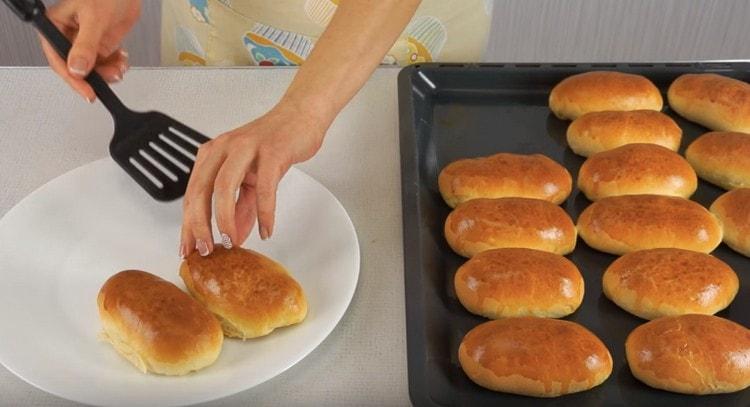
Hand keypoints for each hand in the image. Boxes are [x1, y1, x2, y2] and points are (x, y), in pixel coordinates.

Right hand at [41, 0, 140, 101]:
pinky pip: (105, 64)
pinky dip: (115, 66)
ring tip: (119, 67)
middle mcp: (68, 35)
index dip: (72, 78)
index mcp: (56, 25)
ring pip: (92, 69)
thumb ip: (86, 46)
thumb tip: (77, 68)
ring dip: (108, 72)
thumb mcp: (95, 19)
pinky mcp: (100, 45)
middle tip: (108, 79)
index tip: (87, 91)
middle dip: (94, 77)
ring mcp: (85, 42)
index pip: (58, 59)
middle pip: (75, 68)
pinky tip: (122, 60)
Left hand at [179, 101, 329, 257]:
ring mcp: (247, 149)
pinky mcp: (271, 152)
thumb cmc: (274, 144)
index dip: (188, 224)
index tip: (188, 249)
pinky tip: (266, 230)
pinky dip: (264, 213)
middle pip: (200, 190)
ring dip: (224, 219)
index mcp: (212, 154)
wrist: (301, 116)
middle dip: (199, 224)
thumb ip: (241, 207)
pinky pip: (264, 187)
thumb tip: (234, 237)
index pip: (192, 193)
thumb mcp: (251, 178)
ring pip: (224, 187)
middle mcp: (224, 148)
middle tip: (205, 250)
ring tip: (231, 242)